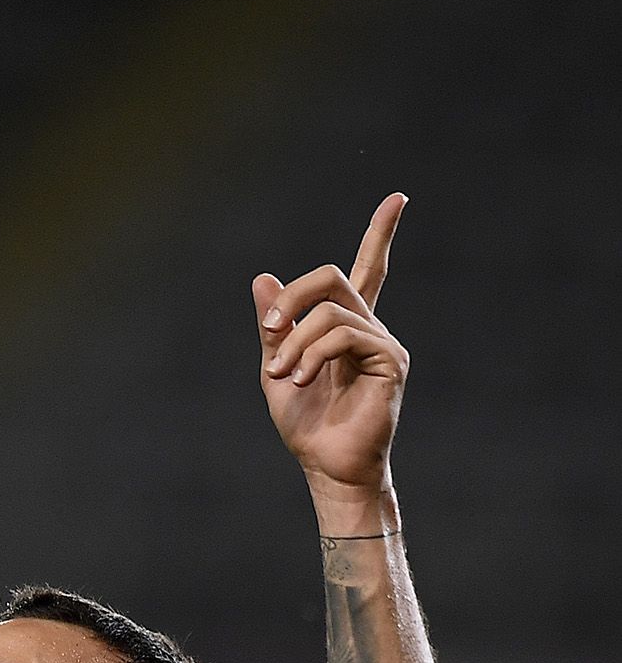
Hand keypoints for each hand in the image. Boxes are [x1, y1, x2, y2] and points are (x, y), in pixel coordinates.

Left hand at [253, 194, 411, 500]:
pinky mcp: (390, 360)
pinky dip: (312, 353)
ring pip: (332, 310)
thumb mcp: (274, 367)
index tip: (398, 199)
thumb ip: (273, 325)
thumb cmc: (305, 423)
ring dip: (294, 340)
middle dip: (293, 298)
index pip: (367, 270)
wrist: (324, 464)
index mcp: (344, 327)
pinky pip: (346, 335)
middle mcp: (368, 328)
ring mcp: (382, 342)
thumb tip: (263, 277)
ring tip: (282, 375)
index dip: (381, 234)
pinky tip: (300, 378)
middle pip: (334, 277)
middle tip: (269, 331)